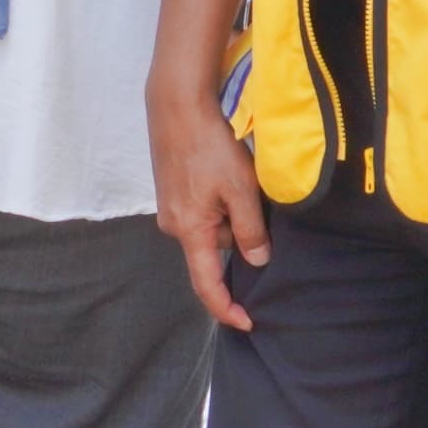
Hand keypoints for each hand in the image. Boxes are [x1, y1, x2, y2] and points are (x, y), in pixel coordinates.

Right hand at [146, 77, 268, 329]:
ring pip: (209, 227)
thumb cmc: (209, 146)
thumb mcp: (240, 189)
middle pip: (213, 250)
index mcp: (189, 231)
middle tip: (255, 201)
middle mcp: (173, 225)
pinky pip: (200, 211)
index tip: (248, 322)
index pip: (206, 285)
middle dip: (238, 236)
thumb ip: (251, 230)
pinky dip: (218, 202)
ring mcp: (169, 207)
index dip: (226, 309)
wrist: (176, 105)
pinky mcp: (170, 190)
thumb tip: (257, 261)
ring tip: (238, 180)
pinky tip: (223, 174)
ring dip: (228, 214)